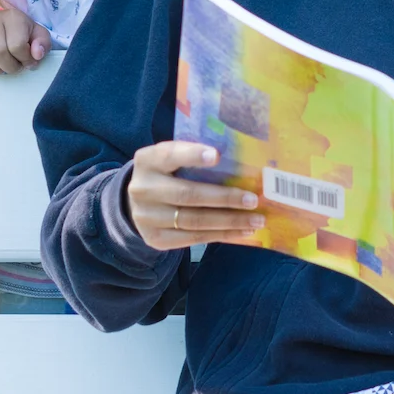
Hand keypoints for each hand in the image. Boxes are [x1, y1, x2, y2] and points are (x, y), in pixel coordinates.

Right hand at [0, 6, 51, 74]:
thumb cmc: (20, 31)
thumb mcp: (37, 34)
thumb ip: (43, 43)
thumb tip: (37, 54)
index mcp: (13, 17)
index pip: (17, 46)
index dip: (24, 59)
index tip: (28, 61)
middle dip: (9, 67)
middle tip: (15, 67)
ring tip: (2, 66)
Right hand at [126, 141, 265, 251]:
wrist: (137, 203)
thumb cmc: (168, 175)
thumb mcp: (172, 160)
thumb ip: (194, 157)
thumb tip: (241, 161)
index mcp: (148, 160)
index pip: (170, 155)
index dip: (193, 155)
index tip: (218, 156)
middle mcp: (142, 188)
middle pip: (188, 194)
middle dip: (224, 198)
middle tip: (252, 200)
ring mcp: (146, 217)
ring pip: (193, 221)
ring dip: (229, 221)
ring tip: (255, 220)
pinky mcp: (154, 238)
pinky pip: (193, 238)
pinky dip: (221, 235)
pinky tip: (241, 232)